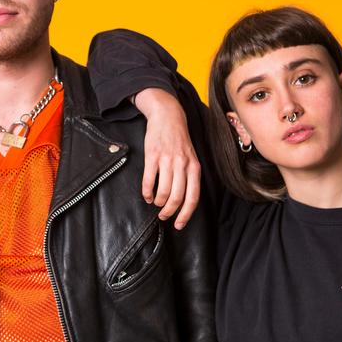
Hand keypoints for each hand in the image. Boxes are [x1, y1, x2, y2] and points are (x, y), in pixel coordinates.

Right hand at [134, 88, 200, 229]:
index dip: (186, 214)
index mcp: (194, 167)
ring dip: (158, 202)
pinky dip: (146, 192)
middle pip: (177, 197)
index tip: (179, 224)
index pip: (193, 197)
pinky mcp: (153, 156)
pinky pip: (149, 180)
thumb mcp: (191, 157)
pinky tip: (146, 195)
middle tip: (163, 216)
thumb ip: (189, 176)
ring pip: (163, 191)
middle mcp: (182, 165)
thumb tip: (184, 200)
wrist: (168, 117)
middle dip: (169, 211)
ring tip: (155, 203)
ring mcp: (167, 160)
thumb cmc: (179, 140)